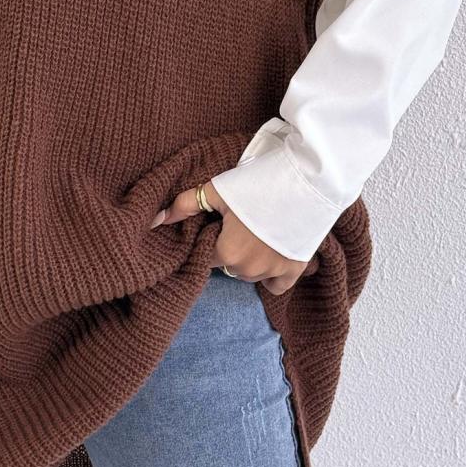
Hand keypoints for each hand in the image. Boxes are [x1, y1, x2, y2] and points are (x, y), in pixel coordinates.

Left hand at [150, 180, 309, 294]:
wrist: (309, 181)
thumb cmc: (259, 183)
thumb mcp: (218, 190)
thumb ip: (184, 206)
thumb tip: (156, 221)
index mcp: (226, 253)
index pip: (206, 256)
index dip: (211, 239)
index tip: (221, 223)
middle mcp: (248, 270)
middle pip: (228, 265)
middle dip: (230, 249)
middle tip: (242, 223)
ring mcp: (273, 272)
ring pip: (250, 273)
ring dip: (250, 259)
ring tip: (260, 231)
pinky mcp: (296, 270)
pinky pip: (275, 285)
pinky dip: (272, 274)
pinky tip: (272, 252)